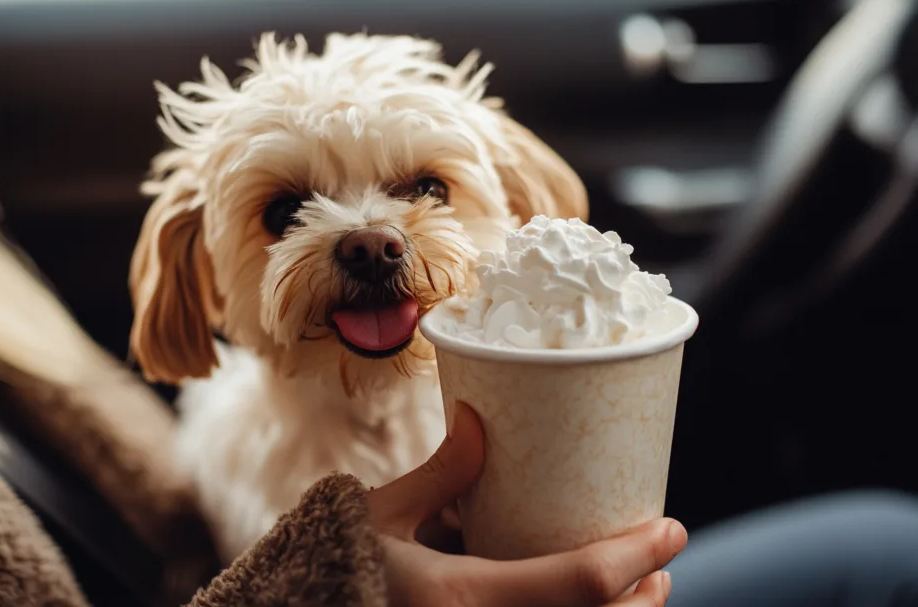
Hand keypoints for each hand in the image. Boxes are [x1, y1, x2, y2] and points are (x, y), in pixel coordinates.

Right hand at [367, 402, 686, 606]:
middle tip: (661, 562)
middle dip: (643, 598)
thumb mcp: (385, 516)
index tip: (672, 530)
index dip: (636, 557)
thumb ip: (441, 474)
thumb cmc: (338, 564)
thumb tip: (481, 422)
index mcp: (467, 599)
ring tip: (640, 590)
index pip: (580, 583)